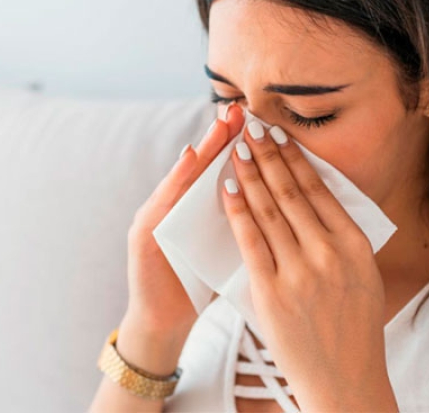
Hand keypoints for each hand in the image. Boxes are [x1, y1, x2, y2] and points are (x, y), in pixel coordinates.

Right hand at [123, 102, 245, 337]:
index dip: (240, 145)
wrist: (166, 320)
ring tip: (219, 124)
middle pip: (202, 165)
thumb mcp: (227, 248)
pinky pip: (162, 201)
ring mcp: (157, 216)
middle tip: (239, 108)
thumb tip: (284, 198)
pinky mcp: (144, 233)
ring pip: (183, 176)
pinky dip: (175, 178)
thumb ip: (243, 221)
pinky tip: (188, 158)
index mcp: (202, 210)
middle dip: (220, 136)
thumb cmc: (201, 284)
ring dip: (201, 148)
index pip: (222, 171)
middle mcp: (177, 206)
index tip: (261, 119)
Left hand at [220, 120, 398, 411]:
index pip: (319, 189)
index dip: (295, 158)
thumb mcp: (363, 275)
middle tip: (251, 127)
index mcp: (354, 244)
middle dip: (267, 154)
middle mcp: (329, 253)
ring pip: (268, 210)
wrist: (344, 379)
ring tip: (236, 148)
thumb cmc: (354, 326)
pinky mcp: (272, 292)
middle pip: (290, 192)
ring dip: (249, 174)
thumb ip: (342, 238)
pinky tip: (227, 189)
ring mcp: (300, 272)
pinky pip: (250, 241)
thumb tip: (321, 197)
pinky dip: (237, 211)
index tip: (279, 134)